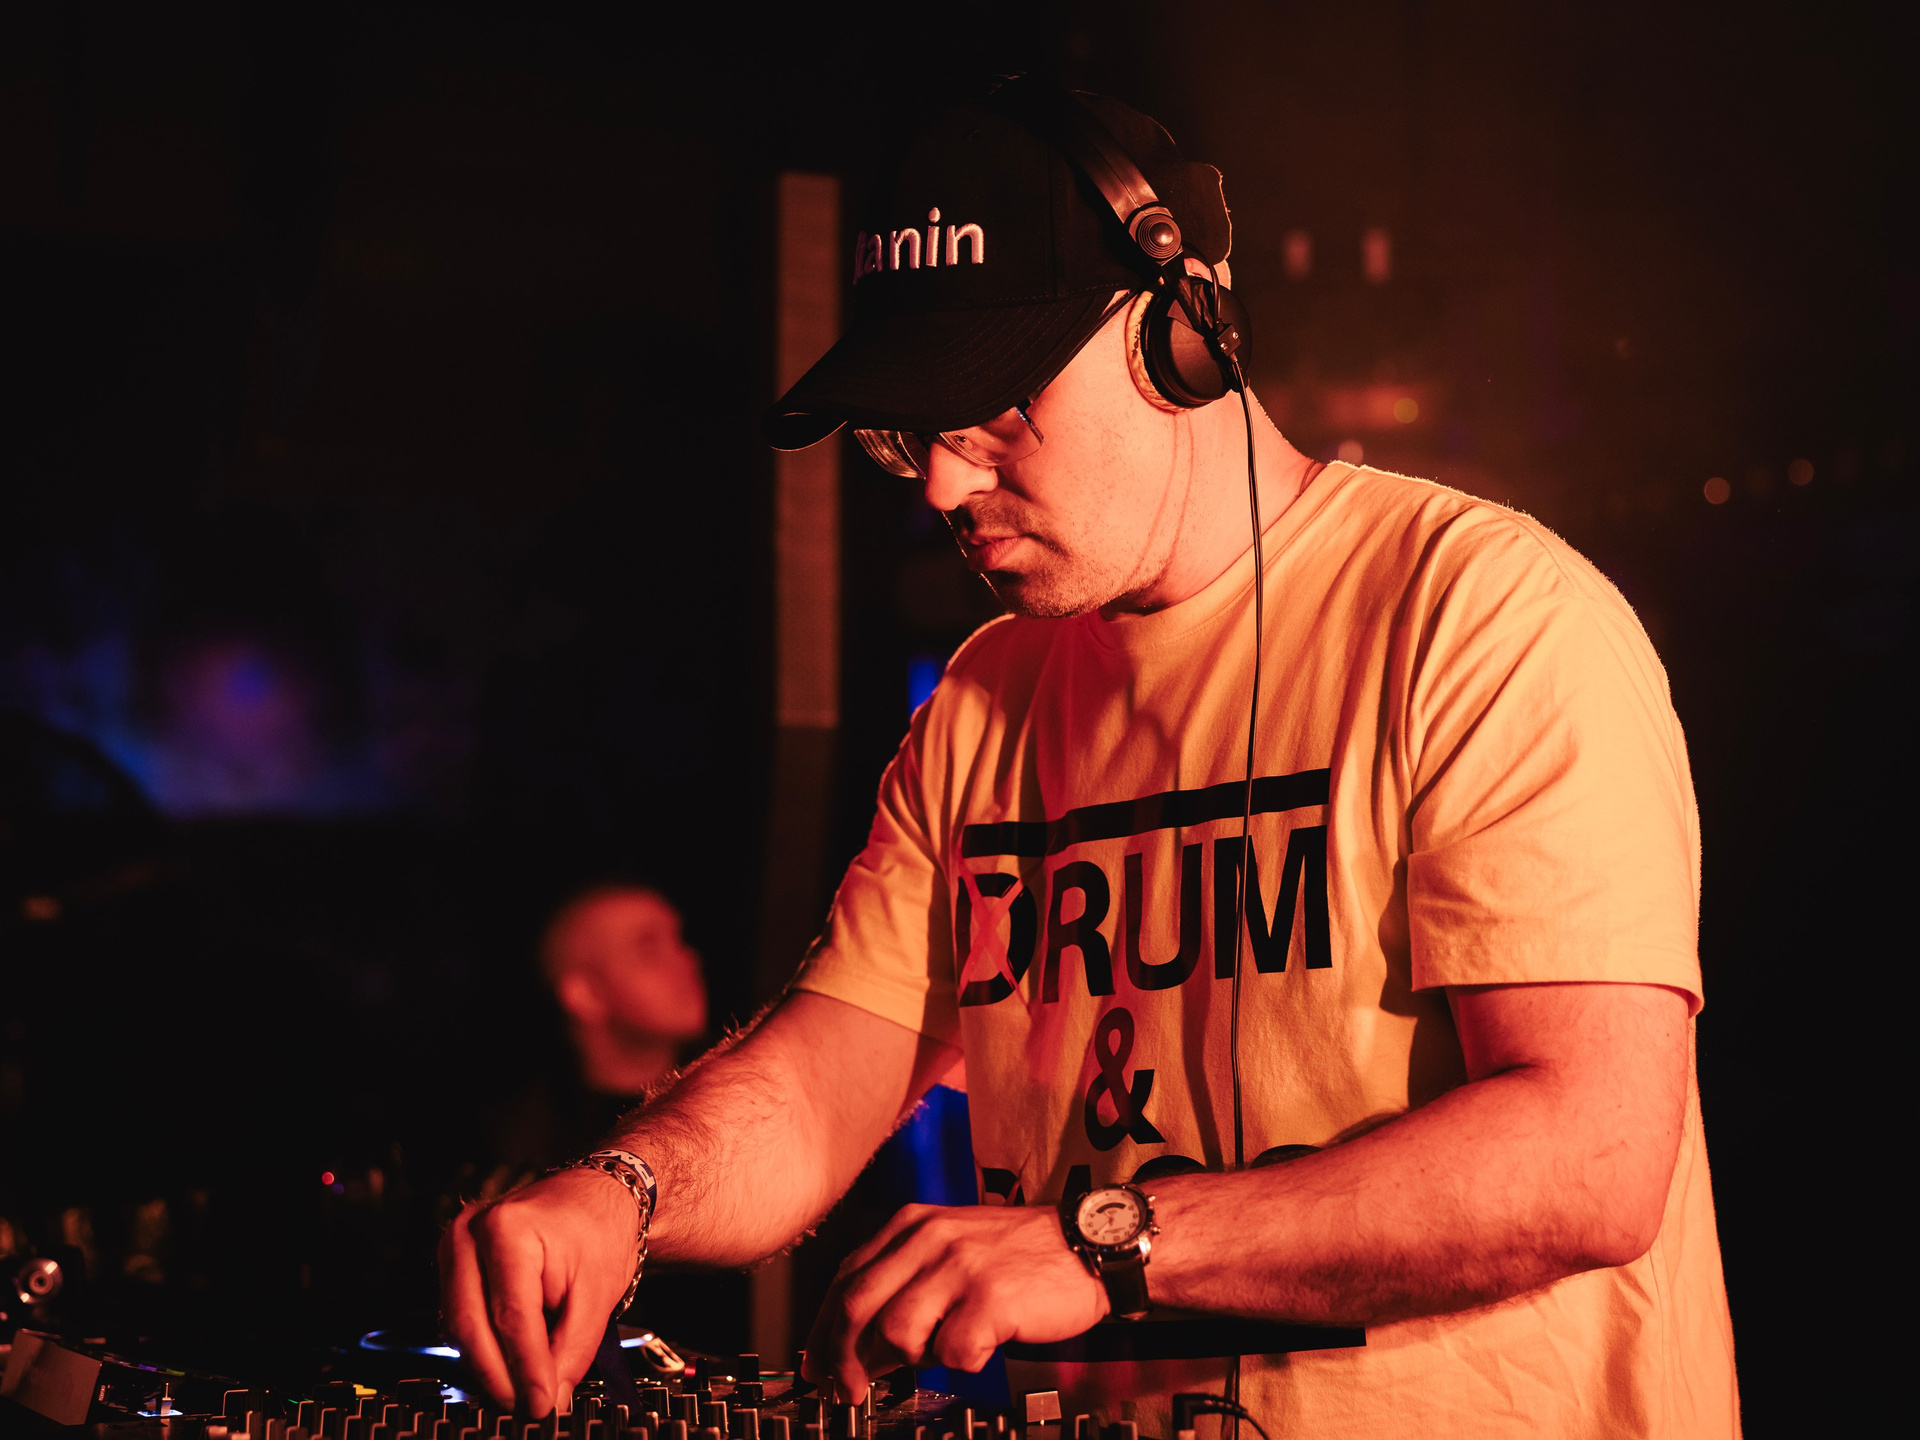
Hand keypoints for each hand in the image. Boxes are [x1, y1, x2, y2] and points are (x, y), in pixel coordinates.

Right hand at [439, 1167, 639, 1414]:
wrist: (593, 1195)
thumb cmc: (598, 1229)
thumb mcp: (598, 1291)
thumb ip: (573, 1350)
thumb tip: (548, 1399)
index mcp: (508, 1229)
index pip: (511, 1316)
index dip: (525, 1370)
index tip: (541, 1405)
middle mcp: (470, 1233)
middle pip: (471, 1325)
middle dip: (499, 1377)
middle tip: (528, 1409)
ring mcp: (456, 1246)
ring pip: (459, 1327)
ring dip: (488, 1367)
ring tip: (522, 1394)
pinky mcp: (454, 1264)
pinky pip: (459, 1318)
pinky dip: (483, 1348)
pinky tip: (509, 1368)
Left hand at [803, 1203, 1108, 1398]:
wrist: (1089, 1244)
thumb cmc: (1021, 1254)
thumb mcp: (953, 1245)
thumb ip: (907, 1280)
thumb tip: (860, 1344)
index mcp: (913, 1225)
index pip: (846, 1278)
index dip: (823, 1330)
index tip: (817, 1366)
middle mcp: (930, 1239)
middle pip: (856, 1306)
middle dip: (842, 1358)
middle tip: (848, 1391)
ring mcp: (960, 1267)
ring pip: (897, 1333)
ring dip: (913, 1357)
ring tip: (943, 1350)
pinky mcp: (991, 1298)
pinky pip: (952, 1352)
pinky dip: (963, 1361)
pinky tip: (984, 1344)